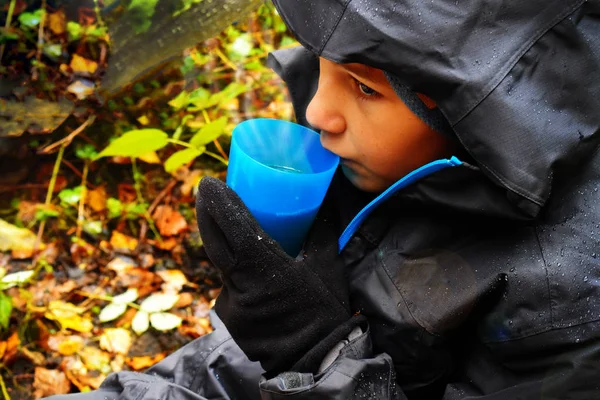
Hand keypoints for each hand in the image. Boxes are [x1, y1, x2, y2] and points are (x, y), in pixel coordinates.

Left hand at [196, 177, 360, 375]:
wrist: (315, 359)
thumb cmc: (324, 311)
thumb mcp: (328, 267)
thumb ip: (322, 232)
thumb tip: (322, 204)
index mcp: (265, 268)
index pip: (235, 228)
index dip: (219, 204)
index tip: (209, 184)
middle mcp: (240, 285)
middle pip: (214, 243)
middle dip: (207, 215)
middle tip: (206, 194)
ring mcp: (231, 304)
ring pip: (222, 266)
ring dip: (224, 247)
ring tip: (233, 231)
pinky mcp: (229, 318)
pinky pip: (228, 287)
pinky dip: (235, 276)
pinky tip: (251, 275)